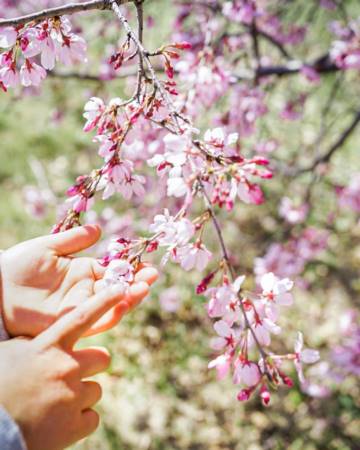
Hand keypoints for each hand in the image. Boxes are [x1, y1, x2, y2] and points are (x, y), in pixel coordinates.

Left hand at [0, 225, 157, 337]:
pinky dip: (112, 311)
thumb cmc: (19, 264)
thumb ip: (73, 240)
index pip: (114, 270)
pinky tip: (123, 301)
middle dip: (137, 283)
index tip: (148, 263)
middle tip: (152, 276)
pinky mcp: (70, 322)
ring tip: (143, 287)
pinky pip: (96, 319)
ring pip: (112, 305)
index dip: (132, 268)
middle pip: (118, 288)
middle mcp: (86, 290)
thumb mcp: (47, 247)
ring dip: (130, 298)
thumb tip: (99, 230)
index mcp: (84, 271)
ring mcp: (80, 307)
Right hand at [0, 283, 128, 449]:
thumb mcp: (11, 353)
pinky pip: (92, 418)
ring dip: (81, 396)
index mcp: (48, 347)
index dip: (104, 302)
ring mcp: (72, 396)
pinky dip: (79, 421)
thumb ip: (36, 342)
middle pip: (103, 357)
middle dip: (93, 365)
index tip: (122, 290)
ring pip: (96, 390)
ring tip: (56, 403)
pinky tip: (58, 423)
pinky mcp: (74, 426)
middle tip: (74, 374)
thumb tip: (49, 336)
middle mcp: (65, 367)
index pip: (82, 317)